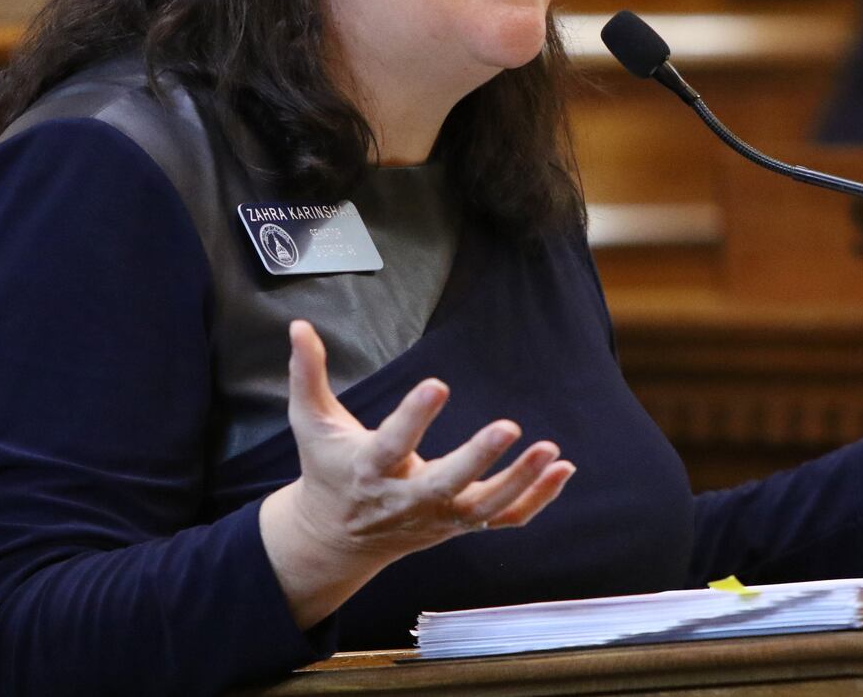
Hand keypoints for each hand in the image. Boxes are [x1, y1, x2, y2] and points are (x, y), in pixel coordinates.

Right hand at [259, 320, 574, 626]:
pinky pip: (505, 520)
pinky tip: (562, 468)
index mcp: (369, 469)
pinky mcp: (459, 527)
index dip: (414, 417)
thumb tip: (299, 325)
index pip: (393, 443)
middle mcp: (406, 499)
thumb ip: (307, 374)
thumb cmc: (328, 469)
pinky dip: (537, 500)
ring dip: (520, 482)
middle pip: (446, 485)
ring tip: (550, 451)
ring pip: (484, 509)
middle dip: (478, 459)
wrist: (337, 537)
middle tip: (510, 426)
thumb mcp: (310, 422)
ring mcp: (437, 519)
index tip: (437, 385)